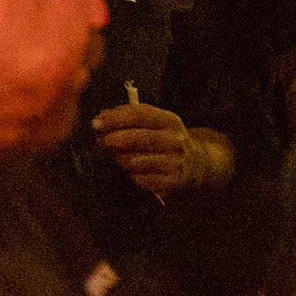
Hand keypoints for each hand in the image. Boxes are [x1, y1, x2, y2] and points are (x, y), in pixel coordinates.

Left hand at [94, 100, 230, 197]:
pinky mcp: (174, 181)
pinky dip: (134, 176)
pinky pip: (142, 179)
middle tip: (102, 143)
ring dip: (122, 160)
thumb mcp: (154, 125)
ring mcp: (176, 162)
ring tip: (122, 159)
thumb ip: (128, 118)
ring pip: (136, 161)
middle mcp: (176, 140)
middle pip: (136, 138)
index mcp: (169, 121)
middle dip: (113, 140)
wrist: (198, 167)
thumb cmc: (165, 142)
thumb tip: (101, 117)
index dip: (114, 118)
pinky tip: (136, 173)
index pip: (139, 114)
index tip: (96, 124)